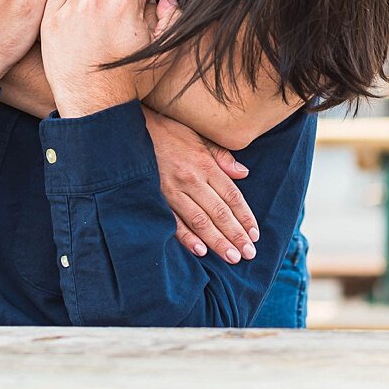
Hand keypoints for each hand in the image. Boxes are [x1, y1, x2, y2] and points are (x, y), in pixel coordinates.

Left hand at [40, 0, 158, 116]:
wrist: (95, 106)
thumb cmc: (131, 81)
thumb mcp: (164, 54)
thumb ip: (172, 19)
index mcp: (124, 4)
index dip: (140, 3)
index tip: (135, 20)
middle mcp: (95, 0)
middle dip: (115, 0)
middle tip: (114, 25)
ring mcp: (69, 9)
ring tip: (95, 23)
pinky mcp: (50, 19)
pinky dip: (66, 0)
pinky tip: (76, 20)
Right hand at [143, 107, 257, 263]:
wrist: (133, 130)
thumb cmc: (170, 133)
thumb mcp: (200, 137)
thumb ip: (222, 157)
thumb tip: (243, 173)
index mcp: (205, 164)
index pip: (232, 196)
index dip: (245, 217)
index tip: (254, 234)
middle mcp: (191, 179)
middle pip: (219, 212)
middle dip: (236, 235)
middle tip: (249, 254)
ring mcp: (172, 190)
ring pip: (200, 221)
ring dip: (217, 241)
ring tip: (232, 257)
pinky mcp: (156, 198)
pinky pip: (173, 221)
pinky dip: (187, 237)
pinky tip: (200, 251)